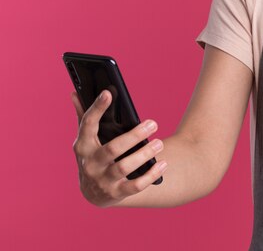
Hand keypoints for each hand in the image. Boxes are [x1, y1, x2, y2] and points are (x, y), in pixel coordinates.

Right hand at [71, 90, 166, 206]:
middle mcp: (90, 164)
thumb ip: (84, 117)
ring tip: (159, 143)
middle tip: (153, 123)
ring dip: (144, 154)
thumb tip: (75, 93)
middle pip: (113, 148)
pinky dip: (150, 175)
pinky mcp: (115, 193)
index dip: (97, 108)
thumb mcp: (87, 139)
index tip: (109, 92)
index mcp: (83, 145)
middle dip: (134, 136)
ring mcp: (102, 180)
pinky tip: (163, 164)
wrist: (92, 193)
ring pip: (124, 167)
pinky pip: (135, 186)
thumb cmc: (94, 156)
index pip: (88, 124)